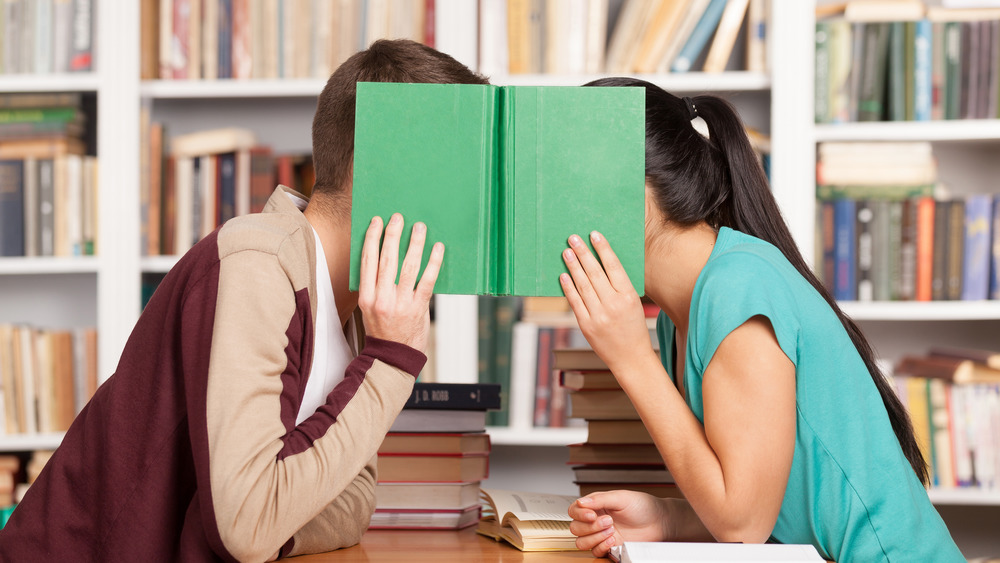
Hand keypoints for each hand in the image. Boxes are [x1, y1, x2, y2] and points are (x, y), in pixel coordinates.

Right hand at [357, 213, 442, 352]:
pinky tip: (437, 249)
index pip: (367, 260)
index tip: (376, 221)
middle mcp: (381, 298)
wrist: (393, 357)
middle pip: (386, 259)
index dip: (371, 238)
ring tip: (419, 228)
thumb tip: (383, 255)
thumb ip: (374, 285)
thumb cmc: (382, 329)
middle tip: (398, 217)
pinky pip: (427, 281)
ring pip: (408, 267)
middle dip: (392, 235)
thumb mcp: (369, 308)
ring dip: (414, 244)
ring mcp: (400, 303)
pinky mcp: (418, 308)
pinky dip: (433, 263)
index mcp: (366, 296)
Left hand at [560, 231, 654, 373]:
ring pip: (582, 285)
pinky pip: (575, 302)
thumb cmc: (633, 327)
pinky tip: (563, 275)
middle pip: (595, 273)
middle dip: (583, 253)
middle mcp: (613, 304)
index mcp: (628, 296)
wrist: (631, 358)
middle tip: (573, 238)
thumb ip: (619, 286)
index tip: (594, 235)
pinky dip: (568, 288)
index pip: (613, 267)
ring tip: (566, 252)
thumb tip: (601, 264)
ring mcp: (598, 316)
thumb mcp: (634, 304)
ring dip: (573, 266)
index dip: (603, 249)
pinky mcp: (586, 325)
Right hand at [568, 490, 668, 556]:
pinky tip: (613, 540)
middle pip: (575, 528)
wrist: (659, 522)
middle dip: (591, 526)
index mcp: (596, 505)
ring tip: (611, 531)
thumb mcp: (621, 497)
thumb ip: (600, 499)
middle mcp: (595, 520)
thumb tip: (581, 502)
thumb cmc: (642, 506)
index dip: (580, 514)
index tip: (592, 515)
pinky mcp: (608, 547)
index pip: (575, 510)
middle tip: (609, 521)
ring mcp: (601, 535)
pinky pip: (594, 551)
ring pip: (581, 542)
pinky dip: (601, 546)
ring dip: (594, 537)